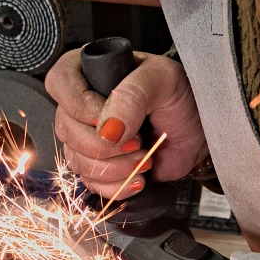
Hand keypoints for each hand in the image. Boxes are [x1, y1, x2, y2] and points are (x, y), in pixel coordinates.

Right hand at [44, 49, 207, 198]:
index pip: (59, 83)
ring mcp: (88, 138)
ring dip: (114, 167)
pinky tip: (139, 178)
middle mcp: (82, 106)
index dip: (78, 104)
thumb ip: (133, 95)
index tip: (108, 118)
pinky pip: (91, 183)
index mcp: (91, 73)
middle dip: (103, 144)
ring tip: (145, 158)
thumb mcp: (163, 80)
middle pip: (65, 129)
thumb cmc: (181, 96)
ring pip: (77, 160)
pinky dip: (117, 186)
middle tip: (138, 141)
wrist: (200, 131)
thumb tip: (107, 131)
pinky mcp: (101, 166)